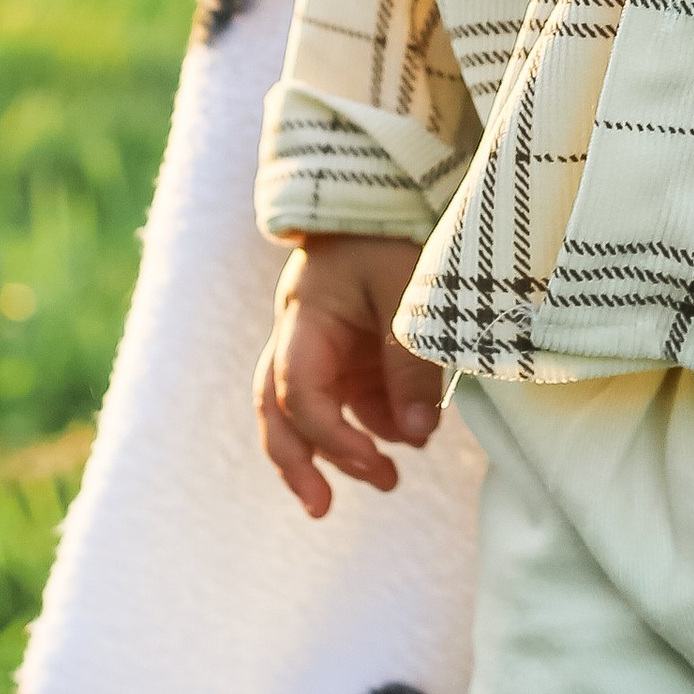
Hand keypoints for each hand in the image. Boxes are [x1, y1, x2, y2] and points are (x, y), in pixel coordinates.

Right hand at [254, 236, 439, 515]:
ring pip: (310, 409)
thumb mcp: (408, 291)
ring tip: (388, 477)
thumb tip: (416, 440)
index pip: (298, 394)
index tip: (379, 464)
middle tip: (322, 509)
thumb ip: (410, 364)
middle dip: (296, 463)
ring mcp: (324, 342)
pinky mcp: (348, 347)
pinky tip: (404, 433)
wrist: (395, 185)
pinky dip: (370, 423)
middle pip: (277, 411)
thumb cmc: (395, 231)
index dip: (333, 438)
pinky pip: (347, 396)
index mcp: (304, 317)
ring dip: (342, 448)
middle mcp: (302, 335)